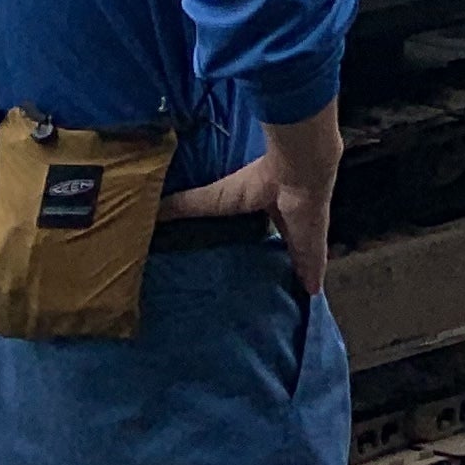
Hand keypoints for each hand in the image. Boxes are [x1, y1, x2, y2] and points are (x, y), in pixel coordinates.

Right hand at [178, 104, 340, 296]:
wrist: (294, 170)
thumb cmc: (252, 182)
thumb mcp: (211, 199)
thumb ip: (184, 206)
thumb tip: (150, 212)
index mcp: (267, 207)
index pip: (263, 227)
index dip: (258, 238)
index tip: (248, 256)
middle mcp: (288, 220)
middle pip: (285, 243)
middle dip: (280, 258)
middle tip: (271, 281)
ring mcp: (304, 232)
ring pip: (302, 255)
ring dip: (298, 270)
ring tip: (290, 291)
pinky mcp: (314, 243)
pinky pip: (314, 265)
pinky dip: (313, 277)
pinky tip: (312, 294)